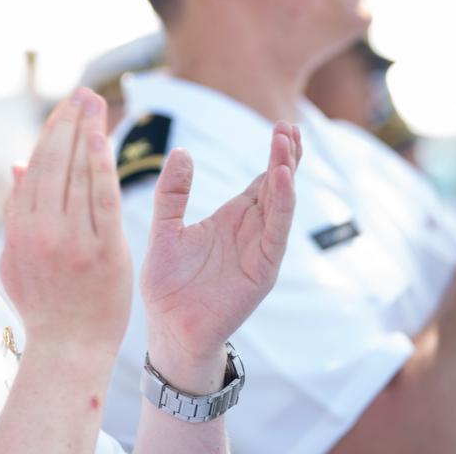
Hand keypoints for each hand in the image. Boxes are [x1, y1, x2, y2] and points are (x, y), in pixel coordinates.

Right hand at [0, 88, 131, 360]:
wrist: (69, 348)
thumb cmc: (43, 304)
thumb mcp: (16, 258)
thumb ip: (18, 211)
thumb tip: (19, 164)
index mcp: (20, 229)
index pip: (36, 166)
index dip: (52, 132)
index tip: (65, 107)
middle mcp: (42, 229)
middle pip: (55, 163)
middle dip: (69, 122)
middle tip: (83, 92)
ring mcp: (73, 240)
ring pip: (77, 174)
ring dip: (86, 133)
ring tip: (96, 103)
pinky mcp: (103, 251)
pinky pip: (102, 199)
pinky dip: (101, 166)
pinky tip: (103, 138)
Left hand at [140, 122, 299, 390]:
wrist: (168, 328)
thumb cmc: (167, 283)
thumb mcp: (165, 228)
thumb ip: (172, 193)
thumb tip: (181, 151)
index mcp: (232, 218)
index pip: (261, 180)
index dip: (275, 155)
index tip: (283, 126)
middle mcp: (251, 231)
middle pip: (276, 187)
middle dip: (286, 158)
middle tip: (290, 126)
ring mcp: (259, 250)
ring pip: (280, 206)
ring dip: (285, 175)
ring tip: (287, 145)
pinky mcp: (261, 271)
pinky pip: (275, 234)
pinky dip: (281, 207)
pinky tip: (281, 180)